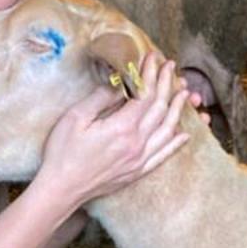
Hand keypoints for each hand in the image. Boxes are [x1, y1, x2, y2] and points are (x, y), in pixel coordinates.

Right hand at [34, 49, 189, 211]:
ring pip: (168, 131)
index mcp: (122, 128)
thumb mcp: (76, 117)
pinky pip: (163, 156)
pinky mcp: (137, 172)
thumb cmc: (63, 152)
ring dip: (178, 110)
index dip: (151, 74)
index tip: (153, 58)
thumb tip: (121, 82)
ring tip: (185, 93)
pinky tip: (184, 134)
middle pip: (160, 109)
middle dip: (167, 84)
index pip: (146, 94)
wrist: (61, 189)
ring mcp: (139, 160)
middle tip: (171, 67)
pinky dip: (176, 143)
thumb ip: (101, 98)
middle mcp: (137, 144)